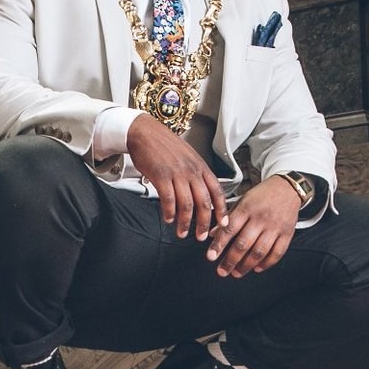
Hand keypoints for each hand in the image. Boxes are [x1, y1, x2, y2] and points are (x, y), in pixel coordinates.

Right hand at [127, 113, 229, 240]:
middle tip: (201, 236)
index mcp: (200, 167)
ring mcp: (177, 173)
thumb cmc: (165, 145)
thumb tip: (202, 193)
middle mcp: (192, 171)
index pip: (217, 191)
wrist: (145, 133)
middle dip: (204, 223)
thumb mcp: (188, 157)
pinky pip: (168, 199)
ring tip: (182, 232)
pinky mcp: (161, 176)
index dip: (221, 210)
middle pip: (203, 202)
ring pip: (187, 204)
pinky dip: (169, 212)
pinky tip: (168, 219)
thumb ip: (196, 174)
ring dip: (185, 222)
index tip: (223, 224)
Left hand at [205, 176, 299, 277]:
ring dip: (246, 265)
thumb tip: (213, 234)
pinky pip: (277, 253)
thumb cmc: (262, 195)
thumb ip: (228, 218)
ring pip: (259, 251)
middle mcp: (261, 218)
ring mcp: (275, 227)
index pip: (230, 229)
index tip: (211, 257)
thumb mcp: (242, 200)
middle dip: (230, 260)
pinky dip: (267, 263)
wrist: (287, 188)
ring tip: (236, 273)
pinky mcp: (287, 233)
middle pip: (243, 244)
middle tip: (222, 271)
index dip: (219, 244)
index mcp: (247, 208)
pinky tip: (257, 268)